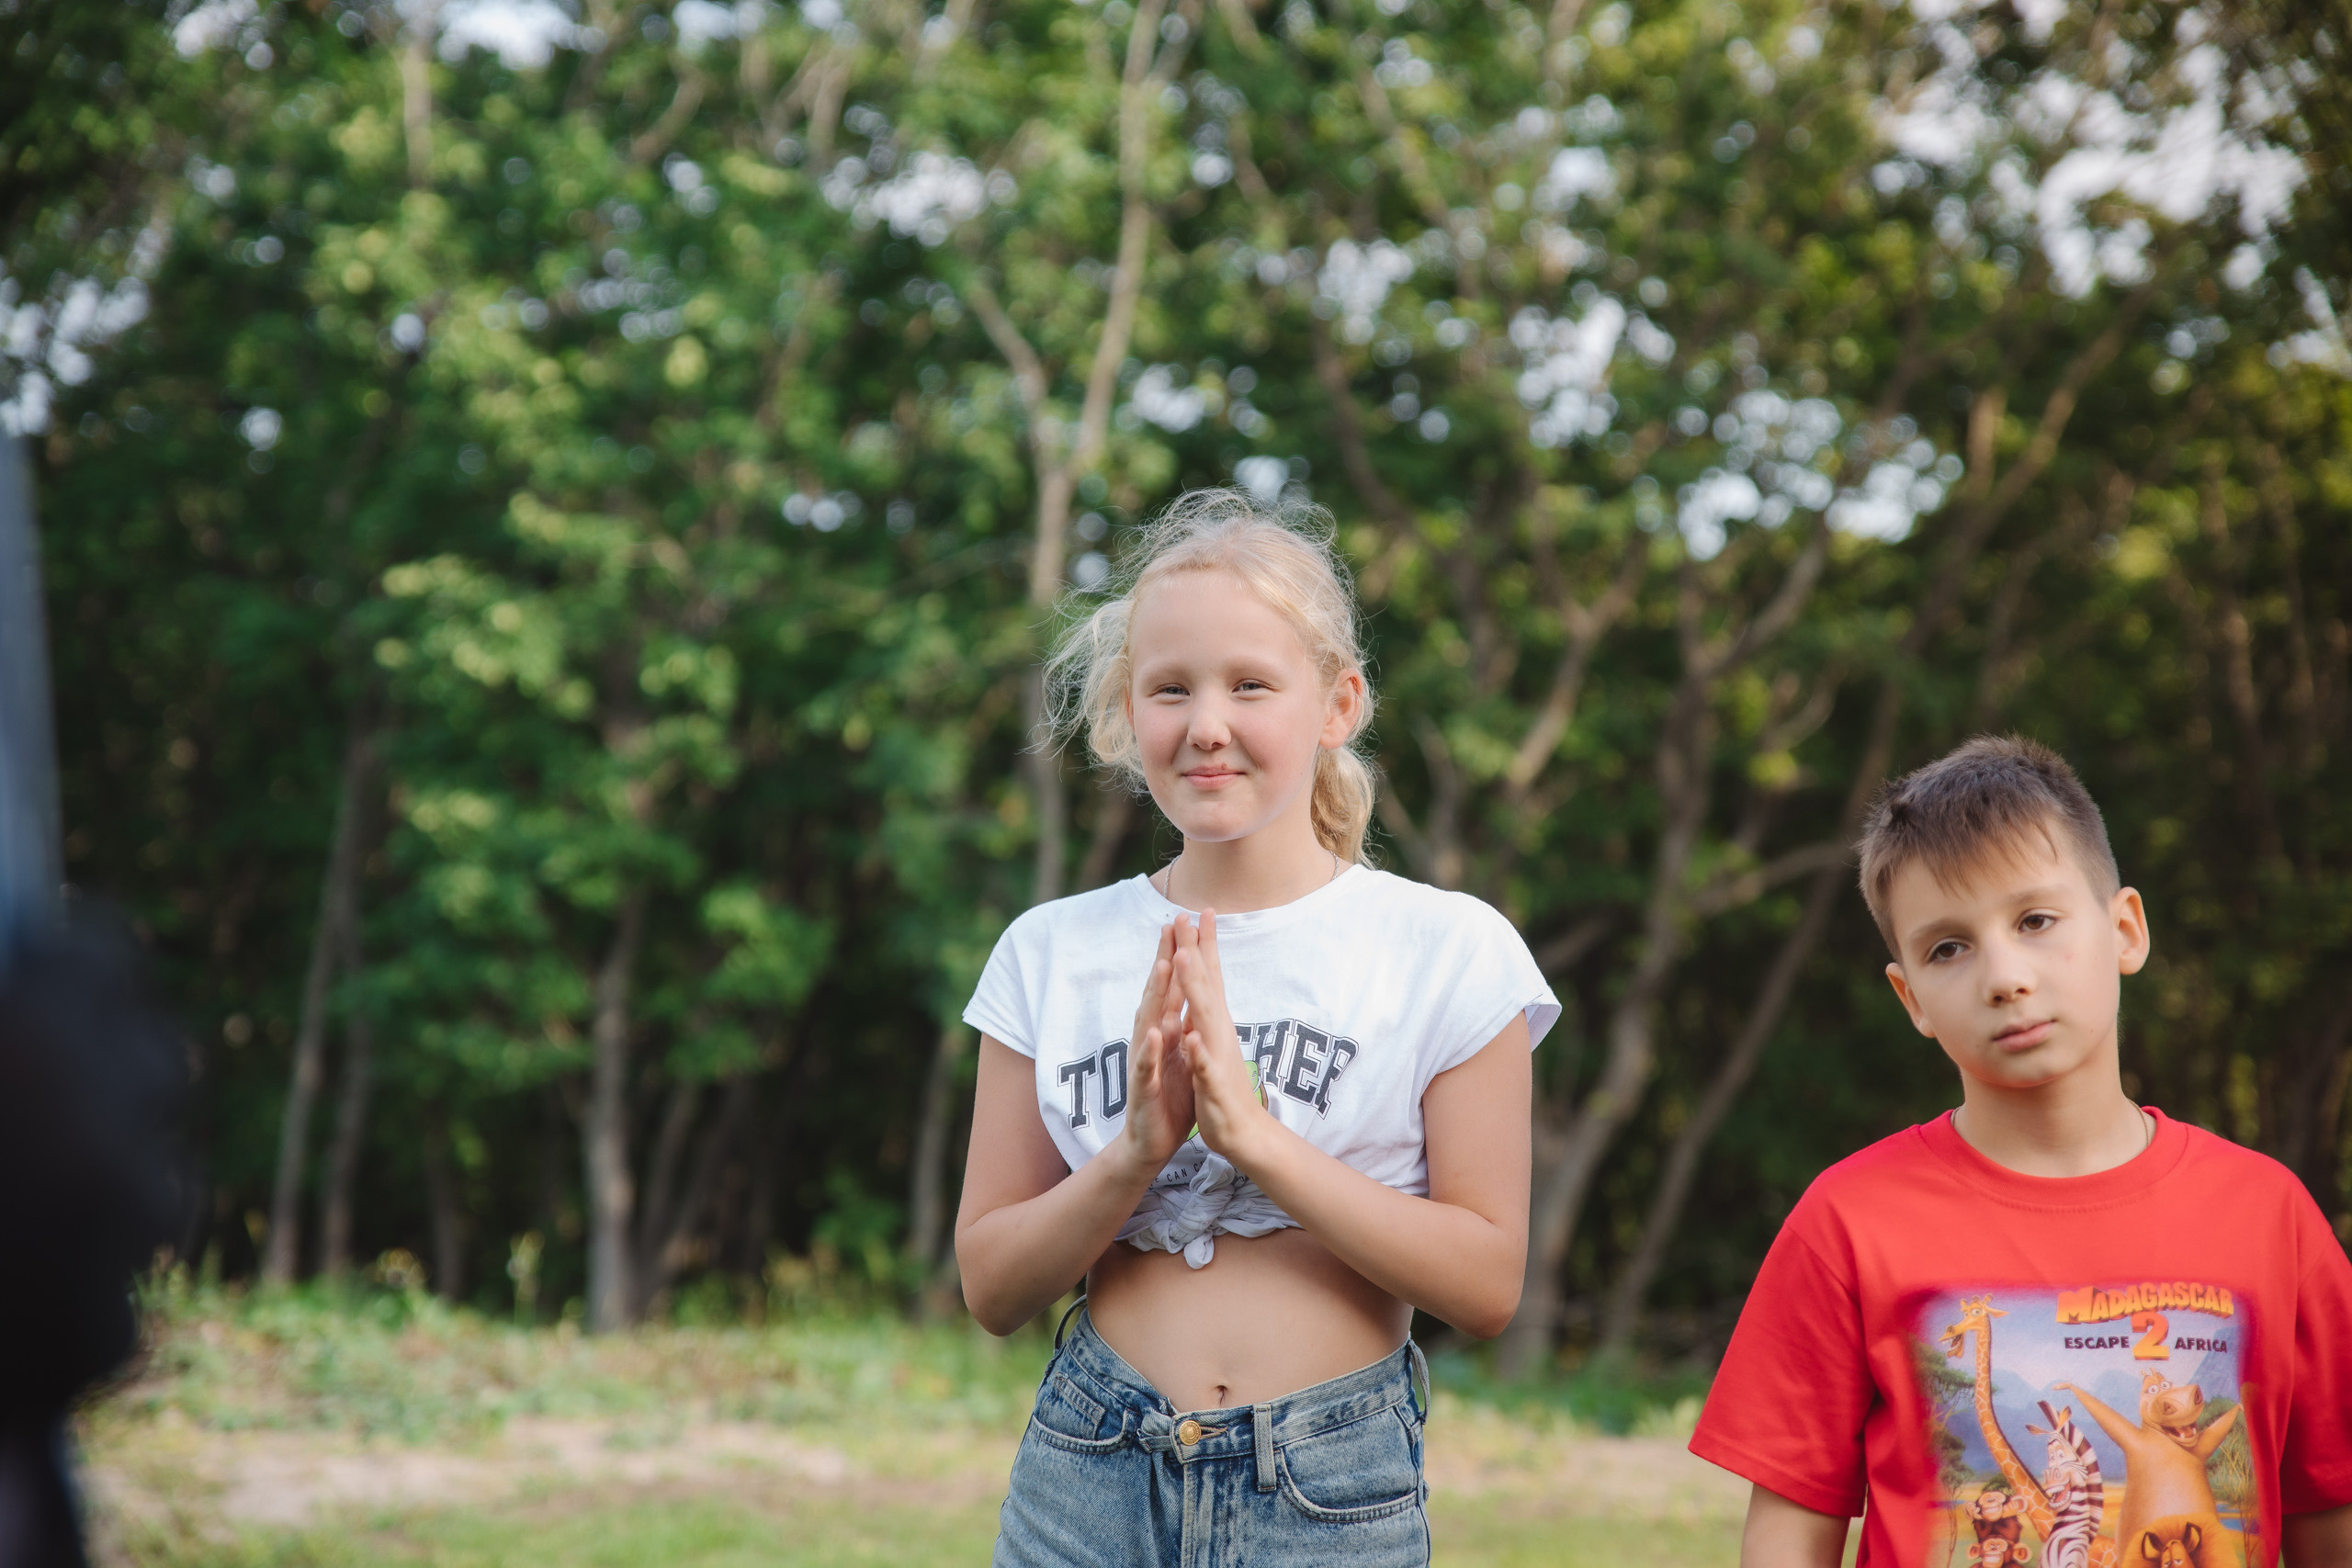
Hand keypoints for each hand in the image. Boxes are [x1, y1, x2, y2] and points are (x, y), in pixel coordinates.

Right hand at [1113, 920, 1193, 1179]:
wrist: (1151, 1141)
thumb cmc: (1169, 1095)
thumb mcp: (1181, 1052)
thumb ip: (1180, 1019)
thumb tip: (1185, 988)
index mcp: (1168, 1029)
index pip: (1175, 984)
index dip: (1181, 952)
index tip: (1190, 917)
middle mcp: (1153, 1038)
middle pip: (1159, 992)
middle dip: (1165, 957)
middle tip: (1172, 923)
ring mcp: (1146, 1061)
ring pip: (1149, 1022)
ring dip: (1155, 994)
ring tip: (1162, 966)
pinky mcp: (1145, 1088)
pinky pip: (1147, 1066)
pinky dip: (1150, 1049)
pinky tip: (1155, 1032)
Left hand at [1171, 911, 1274, 1164]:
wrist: (1243, 1134)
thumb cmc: (1223, 1087)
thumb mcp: (1211, 1044)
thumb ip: (1209, 1015)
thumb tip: (1207, 986)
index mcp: (1214, 1023)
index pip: (1210, 977)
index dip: (1204, 945)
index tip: (1198, 911)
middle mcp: (1218, 1033)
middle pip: (1206, 985)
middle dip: (1195, 951)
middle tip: (1186, 916)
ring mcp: (1217, 1057)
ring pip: (1204, 1018)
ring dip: (1195, 989)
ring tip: (1183, 959)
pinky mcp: (1213, 1085)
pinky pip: (1204, 1066)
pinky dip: (1198, 1051)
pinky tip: (1190, 1037)